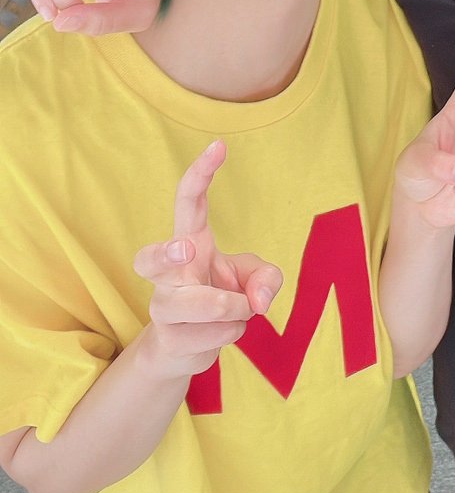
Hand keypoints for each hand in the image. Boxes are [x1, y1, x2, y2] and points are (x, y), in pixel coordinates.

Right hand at [134, 142, 282, 380]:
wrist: (187, 347)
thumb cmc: (221, 296)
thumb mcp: (253, 278)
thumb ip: (267, 279)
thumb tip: (258, 302)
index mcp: (191, 240)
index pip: (189, 201)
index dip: (201, 173)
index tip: (219, 146)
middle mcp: (169, 272)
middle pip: (149, 259)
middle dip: (165, 254)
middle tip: (187, 250)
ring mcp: (163, 306)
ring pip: (199, 305)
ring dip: (233, 310)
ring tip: (239, 310)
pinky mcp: (167, 338)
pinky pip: (212, 336)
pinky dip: (230, 334)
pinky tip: (220, 332)